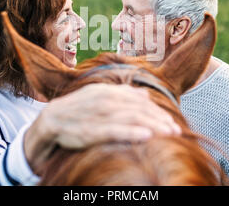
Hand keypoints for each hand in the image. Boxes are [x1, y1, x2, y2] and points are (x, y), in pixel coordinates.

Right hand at [24, 83, 180, 173]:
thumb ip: (123, 94)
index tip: (172, 122)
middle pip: (139, 109)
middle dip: (160, 120)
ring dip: (152, 126)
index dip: (158, 111)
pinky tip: (146, 136)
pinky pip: (114, 131)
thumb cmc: (79, 108)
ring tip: (168, 133)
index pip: (140, 101)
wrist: (52, 119)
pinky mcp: (90, 131)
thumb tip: (144, 94)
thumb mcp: (100, 94)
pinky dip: (131, 133)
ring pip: (131, 119)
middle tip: (176, 131)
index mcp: (110, 91)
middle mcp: (106, 100)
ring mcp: (98, 115)